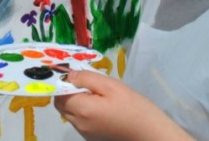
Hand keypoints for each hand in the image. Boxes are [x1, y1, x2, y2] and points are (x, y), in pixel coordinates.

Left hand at [53, 70, 192, 140]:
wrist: (149, 132)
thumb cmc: (133, 106)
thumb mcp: (111, 85)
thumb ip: (86, 78)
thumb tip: (68, 75)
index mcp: (82, 110)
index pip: (59, 94)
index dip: (62, 82)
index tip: (72, 73)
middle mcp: (78, 124)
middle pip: (61, 105)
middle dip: (67, 91)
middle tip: (85, 81)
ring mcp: (85, 133)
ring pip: (69, 113)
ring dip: (74, 100)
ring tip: (95, 92)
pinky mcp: (92, 137)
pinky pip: (79, 120)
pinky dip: (82, 110)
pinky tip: (99, 104)